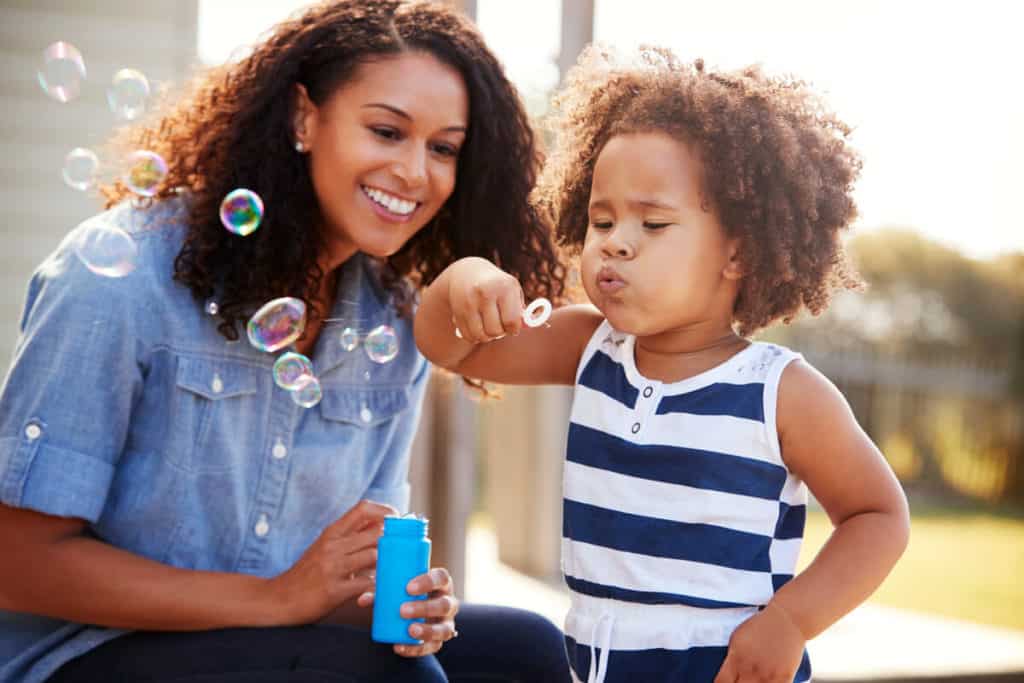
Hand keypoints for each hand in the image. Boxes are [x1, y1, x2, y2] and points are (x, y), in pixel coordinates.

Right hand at [269, 500, 395, 625]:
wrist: (279, 599)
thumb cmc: (307, 573)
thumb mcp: (325, 547)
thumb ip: (350, 537)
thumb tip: (381, 525)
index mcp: (331, 533)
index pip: (363, 508)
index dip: (384, 511)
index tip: (396, 521)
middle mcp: (332, 546)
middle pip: (375, 532)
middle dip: (393, 540)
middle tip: (403, 549)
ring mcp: (333, 568)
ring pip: (374, 556)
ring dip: (387, 564)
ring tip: (393, 569)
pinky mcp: (334, 590)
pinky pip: (366, 584)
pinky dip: (377, 587)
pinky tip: (378, 590)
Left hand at [357, 567, 459, 657]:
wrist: (411, 611)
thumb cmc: (403, 593)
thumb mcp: (395, 588)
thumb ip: (379, 591)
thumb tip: (362, 600)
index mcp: (441, 583)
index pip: (441, 578)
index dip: (427, 582)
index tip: (408, 587)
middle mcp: (448, 602)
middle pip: (444, 604)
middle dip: (424, 608)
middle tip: (402, 610)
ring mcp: (446, 623)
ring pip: (444, 628)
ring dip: (427, 630)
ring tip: (409, 630)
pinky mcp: (439, 640)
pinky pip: (432, 647)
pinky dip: (416, 649)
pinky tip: (400, 647)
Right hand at [447, 257, 524, 343]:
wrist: (466, 273)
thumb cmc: (496, 285)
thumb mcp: (511, 289)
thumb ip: (521, 309)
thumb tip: (527, 326)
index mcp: (504, 287)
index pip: (511, 320)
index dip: (514, 329)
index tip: (513, 327)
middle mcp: (485, 293)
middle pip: (495, 330)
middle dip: (500, 333)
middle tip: (500, 326)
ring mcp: (469, 302)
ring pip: (481, 336)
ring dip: (487, 337)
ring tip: (489, 327)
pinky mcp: (457, 311)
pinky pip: (468, 336)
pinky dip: (475, 337)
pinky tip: (478, 327)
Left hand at [714, 603, 805, 682]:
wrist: (787, 620)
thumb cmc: (760, 626)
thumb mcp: (737, 637)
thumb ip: (731, 657)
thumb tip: (725, 673)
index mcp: (736, 658)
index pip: (721, 682)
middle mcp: (751, 670)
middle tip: (739, 680)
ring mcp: (768, 676)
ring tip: (751, 680)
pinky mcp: (785, 679)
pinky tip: (766, 681)